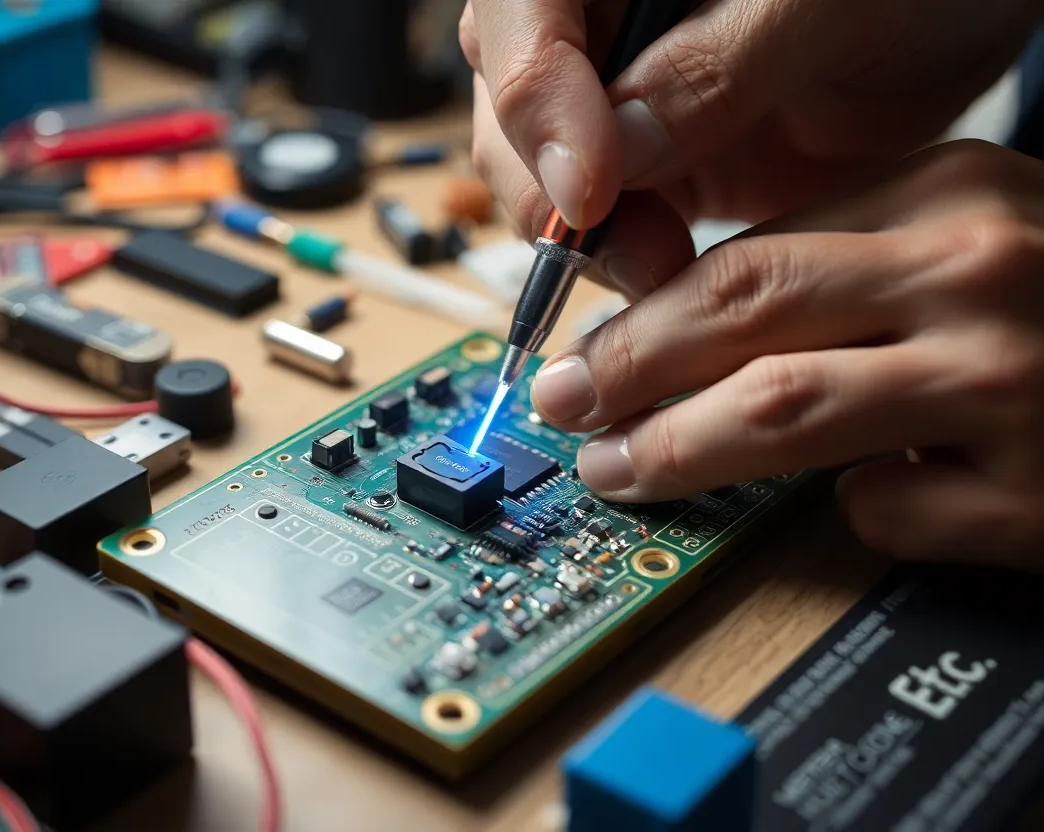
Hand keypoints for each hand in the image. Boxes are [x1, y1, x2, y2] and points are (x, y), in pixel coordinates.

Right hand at [461, 0, 1040, 295]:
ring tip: (664, 269)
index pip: (519, 29)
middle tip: (638, 249)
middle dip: (556, 197)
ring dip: (590, 243)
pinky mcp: (644, 168)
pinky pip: (600, 230)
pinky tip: (671, 278)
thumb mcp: (823, 4)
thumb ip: (719, 64)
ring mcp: (609, 103)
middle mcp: (590, 30)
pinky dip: (624, 266)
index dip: (539, 111)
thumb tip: (622, 148)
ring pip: (540, 184)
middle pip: (507, 118)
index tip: (594, 192)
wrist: (953, 32)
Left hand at [530, 141, 1043, 566]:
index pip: (748, 253)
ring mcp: (1013, 383)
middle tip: (563, 405)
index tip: (584, 352)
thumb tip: (683, 329)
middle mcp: (981, 271)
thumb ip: (846, 264)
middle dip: (627, 368)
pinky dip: (850, 515)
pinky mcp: (1040, 495)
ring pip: (784, 413)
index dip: (644, 314)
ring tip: (617, 471)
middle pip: (744, 312)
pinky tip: (865, 500)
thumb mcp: (969, 241)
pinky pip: (887, 512)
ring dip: (675, 451)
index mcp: (952, 192)